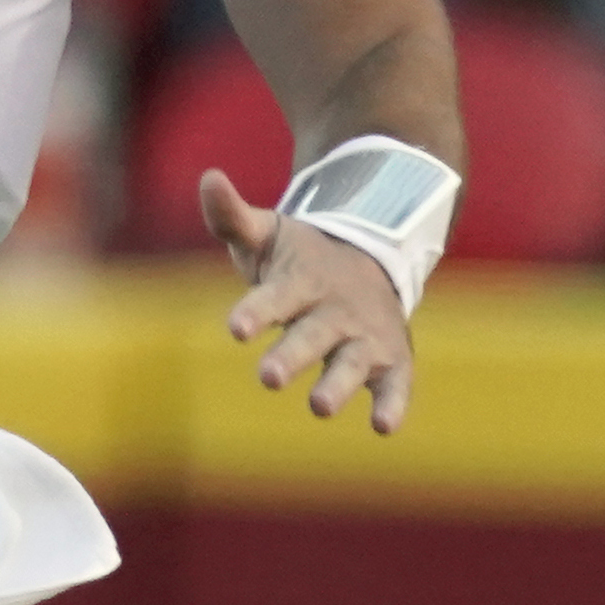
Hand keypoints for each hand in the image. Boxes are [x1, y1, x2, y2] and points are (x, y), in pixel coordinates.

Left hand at [198, 166, 416, 436]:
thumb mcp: (268, 233)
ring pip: (351, 363)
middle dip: (291, 355)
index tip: (235, 328)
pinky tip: (383, 427)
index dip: (256, 311)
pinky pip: (396, 384)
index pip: (275, 297)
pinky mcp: (390, 360)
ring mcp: (365, 336)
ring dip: (337, 384)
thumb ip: (232, 216)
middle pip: (311, 335)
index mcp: (301, 281)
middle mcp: (335, 310)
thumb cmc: (302, 256)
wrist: (373, 256)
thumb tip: (208, 176)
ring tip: (319, 408)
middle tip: (267, 378)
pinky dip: (394, 404)